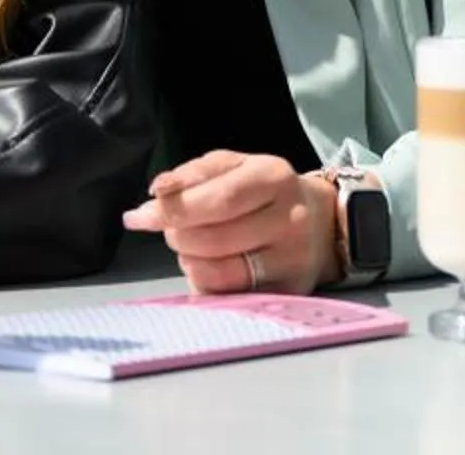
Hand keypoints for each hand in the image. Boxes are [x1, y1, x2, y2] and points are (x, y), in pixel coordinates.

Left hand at [122, 150, 336, 295]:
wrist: (322, 224)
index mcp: (274, 178)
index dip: (174, 210)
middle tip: (172, 230)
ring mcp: (291, 261)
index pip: (218, 199)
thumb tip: (156, 192)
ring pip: (219, 274)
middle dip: (177, 236)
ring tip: (190, 248)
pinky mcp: (288, 293)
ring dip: (189, 262)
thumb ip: (193, 175)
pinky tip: (209, 268)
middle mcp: (289, 220)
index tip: (141, 215)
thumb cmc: (266, 191)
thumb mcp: (235, 166)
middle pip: (213, 239)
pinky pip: (229, 298)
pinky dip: (206, 284)